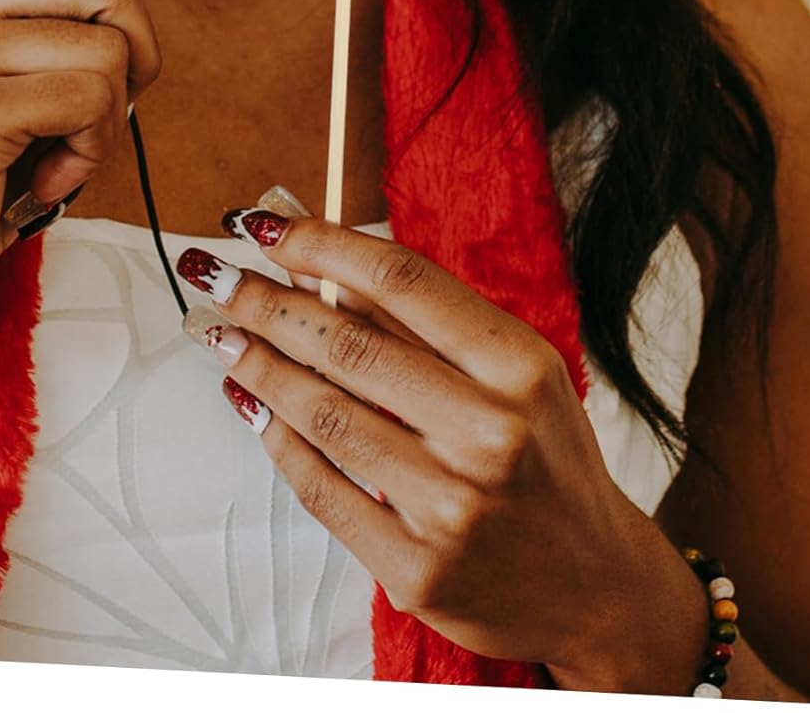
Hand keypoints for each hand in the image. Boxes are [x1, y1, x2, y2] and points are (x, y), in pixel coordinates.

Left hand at [177, 196, 710, 691]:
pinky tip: (249, 403)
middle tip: (215, 273)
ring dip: (256, 364)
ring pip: (323, 415)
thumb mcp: (516, 374)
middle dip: (265, 301)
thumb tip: (317, 261)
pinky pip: (322, 491)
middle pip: (349, 343)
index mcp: (520, 367)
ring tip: (219, 332)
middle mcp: (490, 434)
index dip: (319, 244)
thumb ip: (426, 321)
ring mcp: (452, 508)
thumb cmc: (543, 458)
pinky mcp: (418, 571)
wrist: (594, 586)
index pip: (401, 280)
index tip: (261, 224)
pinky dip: (274, 441)